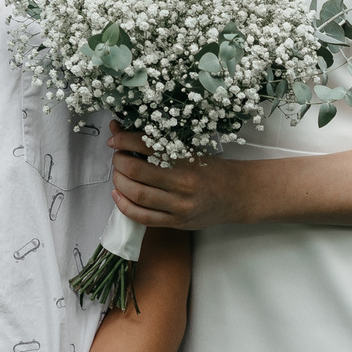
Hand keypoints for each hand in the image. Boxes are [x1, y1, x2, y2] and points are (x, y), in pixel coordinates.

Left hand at [110, 127, 248, 229]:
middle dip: (119, 161)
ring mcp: (179, 206)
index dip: (124, 140)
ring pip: (137, 194)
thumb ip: (161, 143)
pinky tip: (118, 194)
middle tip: (117, 156)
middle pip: (137, 171)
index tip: (115, 138)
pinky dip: (124, 205)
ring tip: (118, 173)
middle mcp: (183, 183)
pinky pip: (143, 216)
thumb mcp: (191, 151)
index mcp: (187, 160)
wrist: (237, 195)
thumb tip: (124, 129)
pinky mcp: (176, 222)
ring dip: (119, 181)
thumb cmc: (213, 170)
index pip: (147, 145)